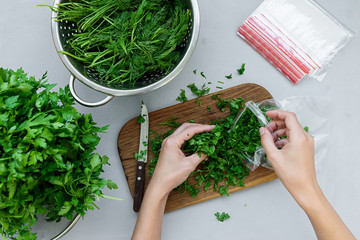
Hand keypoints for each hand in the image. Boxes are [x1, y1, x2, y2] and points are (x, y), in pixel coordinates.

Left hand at [132, 123, 214, 239]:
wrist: (159, 185)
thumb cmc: (171, 176)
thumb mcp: (189, 165)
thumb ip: (201, 154)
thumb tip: (210, 147)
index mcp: (172, 141)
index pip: (190, 130)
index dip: (203, 128)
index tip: (213, 128)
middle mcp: (169, 140)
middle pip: (186, 127)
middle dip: (199, 127)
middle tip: (209, 130)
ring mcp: (168, 144)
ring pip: (183, 133)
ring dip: (194, 133)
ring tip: (205, 135)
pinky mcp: (169, 149)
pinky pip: (181, 140)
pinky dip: (190, 140)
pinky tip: (198, 144)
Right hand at [259, 110, 317, 207]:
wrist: (305, 188)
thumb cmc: (292, 175)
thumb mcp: (274, 156)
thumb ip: (266, 140)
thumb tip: (262, 130)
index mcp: (299, 137)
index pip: (289, 117)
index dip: (277, 113)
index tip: (267, 115)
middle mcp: (305, 138)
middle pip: (290, 122)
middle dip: (276, 124)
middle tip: (265, 130)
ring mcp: (307, 143)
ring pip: (291, 129)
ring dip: (279, 131)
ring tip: (269, 139)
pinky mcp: (306, 148)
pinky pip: (294, 137)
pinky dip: (284, 138)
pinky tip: (276, 145)